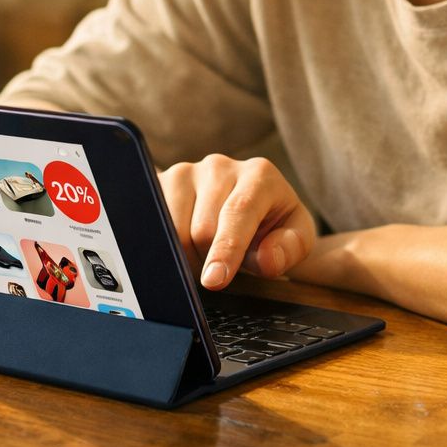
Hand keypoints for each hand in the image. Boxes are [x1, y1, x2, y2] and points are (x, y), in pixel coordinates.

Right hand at [158, 154, 316, 289]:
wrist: (243, 204)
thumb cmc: (270, 223)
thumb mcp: (295, 237)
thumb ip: (289, 249)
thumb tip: (267, 259)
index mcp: (259, 174)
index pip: (237, 212)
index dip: (226, 249)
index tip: (214, 280)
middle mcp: (220, 166)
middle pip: (202, 229)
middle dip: (210, 258)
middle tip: (223, 263)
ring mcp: (186, 171)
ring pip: (172, 228)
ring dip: (186, 253)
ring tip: (205, 251)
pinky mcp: (160, 182)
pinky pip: (151, 222)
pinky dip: (165, 244)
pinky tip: (182, 243)